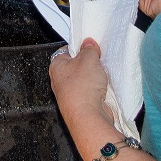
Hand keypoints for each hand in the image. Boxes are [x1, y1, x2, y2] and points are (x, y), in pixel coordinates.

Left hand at [49, 39, 115, 156]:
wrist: (88, 116)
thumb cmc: (81, 88)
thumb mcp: (88, 59)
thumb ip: (89, 49)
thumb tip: (88, 44)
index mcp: (56, 66)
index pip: (67, 51)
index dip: (80, 48)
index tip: (90, 47)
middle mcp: (59, 80)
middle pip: (77, 66)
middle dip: (89, 64)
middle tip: (98, 63)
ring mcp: (69, 93)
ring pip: (84, 80)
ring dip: (95, 78)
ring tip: (101, 77)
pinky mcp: (81, 103)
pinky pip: (90, 92)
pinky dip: (98, 90)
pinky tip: (103, 89)